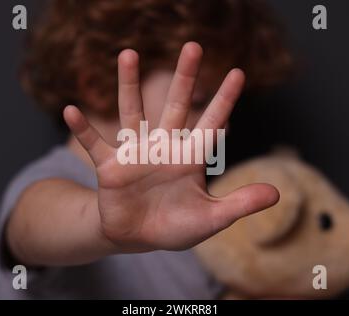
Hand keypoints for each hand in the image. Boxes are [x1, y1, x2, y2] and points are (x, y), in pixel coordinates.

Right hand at [63, 42, 278, 252]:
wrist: (138, 236)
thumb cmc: (176, 226)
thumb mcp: (211, 218)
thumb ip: (239, 204)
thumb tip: (277, 194)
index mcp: (190, 158)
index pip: (212, 123)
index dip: (225, 100)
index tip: (238, 72)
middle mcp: (164, 147)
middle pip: (176, 106)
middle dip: (186, 78)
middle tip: (193, 46)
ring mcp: (136, 154)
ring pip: (133, 112)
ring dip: (128, 85)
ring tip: (128, 54)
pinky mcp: (111, 167)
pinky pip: (94, 144)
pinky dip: (83, 129)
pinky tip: (71, 110)